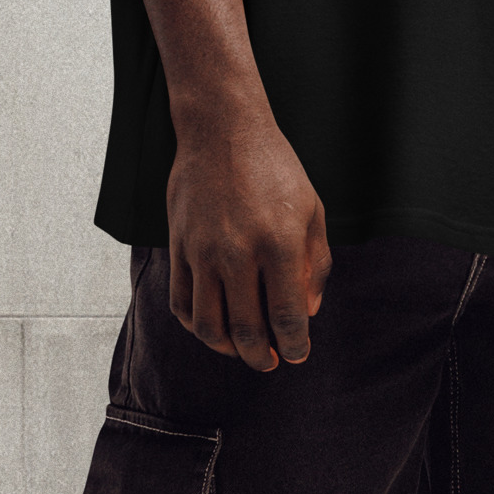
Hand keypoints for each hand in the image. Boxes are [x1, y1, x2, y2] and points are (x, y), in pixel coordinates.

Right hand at [166, 106, 331, 372]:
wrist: (222, 130)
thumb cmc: (273, 167)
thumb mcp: (311, 209)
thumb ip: (314, 263)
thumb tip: (308, 311)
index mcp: (279, 243)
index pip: (286, 315)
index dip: (295, 344)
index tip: (298, 354)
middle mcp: (238, 252)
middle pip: (246, 329)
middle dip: (262, 356)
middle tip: (272, 362)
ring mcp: (203, 251)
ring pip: (209, 325)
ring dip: (228, 348)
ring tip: (243, 350)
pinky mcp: (178, 246)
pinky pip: (181, 302)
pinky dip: (196, 326)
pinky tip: (212, 326)